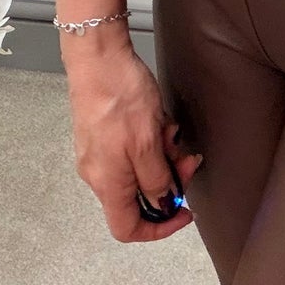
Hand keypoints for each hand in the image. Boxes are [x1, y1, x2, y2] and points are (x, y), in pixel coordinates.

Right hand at [63, 42, 203, 241]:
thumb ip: (157, 179)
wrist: (97, 56)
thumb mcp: (148, 143)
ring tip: (171, 129)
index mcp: (108, 183)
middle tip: (188, 157)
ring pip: (138, 171)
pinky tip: (158, 120)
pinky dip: (150, 141)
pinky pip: (131, 151)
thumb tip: (163, 205)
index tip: (184, 212)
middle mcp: (98, 174)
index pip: (128, 228)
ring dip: (162, 155)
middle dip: (169, 180)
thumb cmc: (119, 96)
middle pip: (138, 198)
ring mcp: (98, 153)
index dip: (159, 228)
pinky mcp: (102, 134)